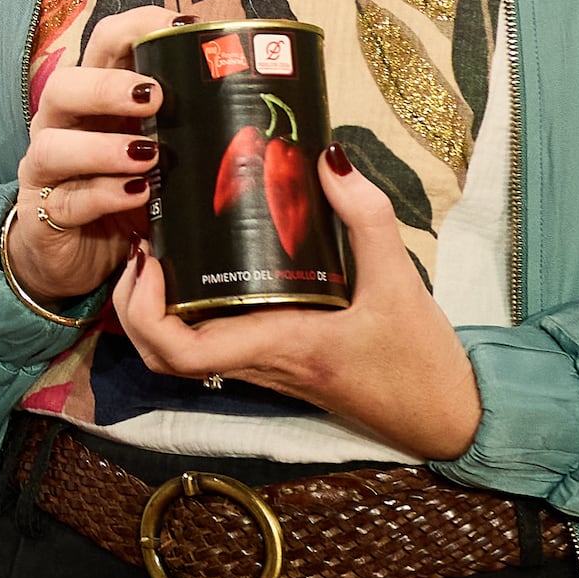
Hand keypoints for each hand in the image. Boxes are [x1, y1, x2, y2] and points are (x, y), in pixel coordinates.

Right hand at [1, 5, 166, 313]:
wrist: (80, 255)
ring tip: (147, 156)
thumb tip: (260, 100)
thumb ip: (189, 127)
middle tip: (155, 96)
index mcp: (94, 96)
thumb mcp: (162, 153)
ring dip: (102, 148)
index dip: (137, 27)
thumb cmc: (130, 191)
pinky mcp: (44, 213)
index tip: (182, 29)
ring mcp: (46, 169)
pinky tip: (137, 195)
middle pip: (64, 86)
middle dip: (108, 87)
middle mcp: (62, 125)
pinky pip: (68, 200)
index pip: (104, 44)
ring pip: (54, 145)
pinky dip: (103, 194)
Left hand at [103, 147, 483, 460]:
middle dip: (133, 305)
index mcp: (278, 346)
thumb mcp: (402, 282)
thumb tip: (328, 158)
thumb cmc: (421, 363)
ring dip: (155, 309)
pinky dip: (190, 312)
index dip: (144, 311)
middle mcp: (259, 363)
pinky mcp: (278, 363)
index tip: (148, 260)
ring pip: (182, 352)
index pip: (180, 352)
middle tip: (142, 246)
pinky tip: (204, 268)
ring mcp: (264, 368)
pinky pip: (214, 344)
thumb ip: (366, 218)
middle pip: (162, 354)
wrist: (445, 420)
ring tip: (163, 249)